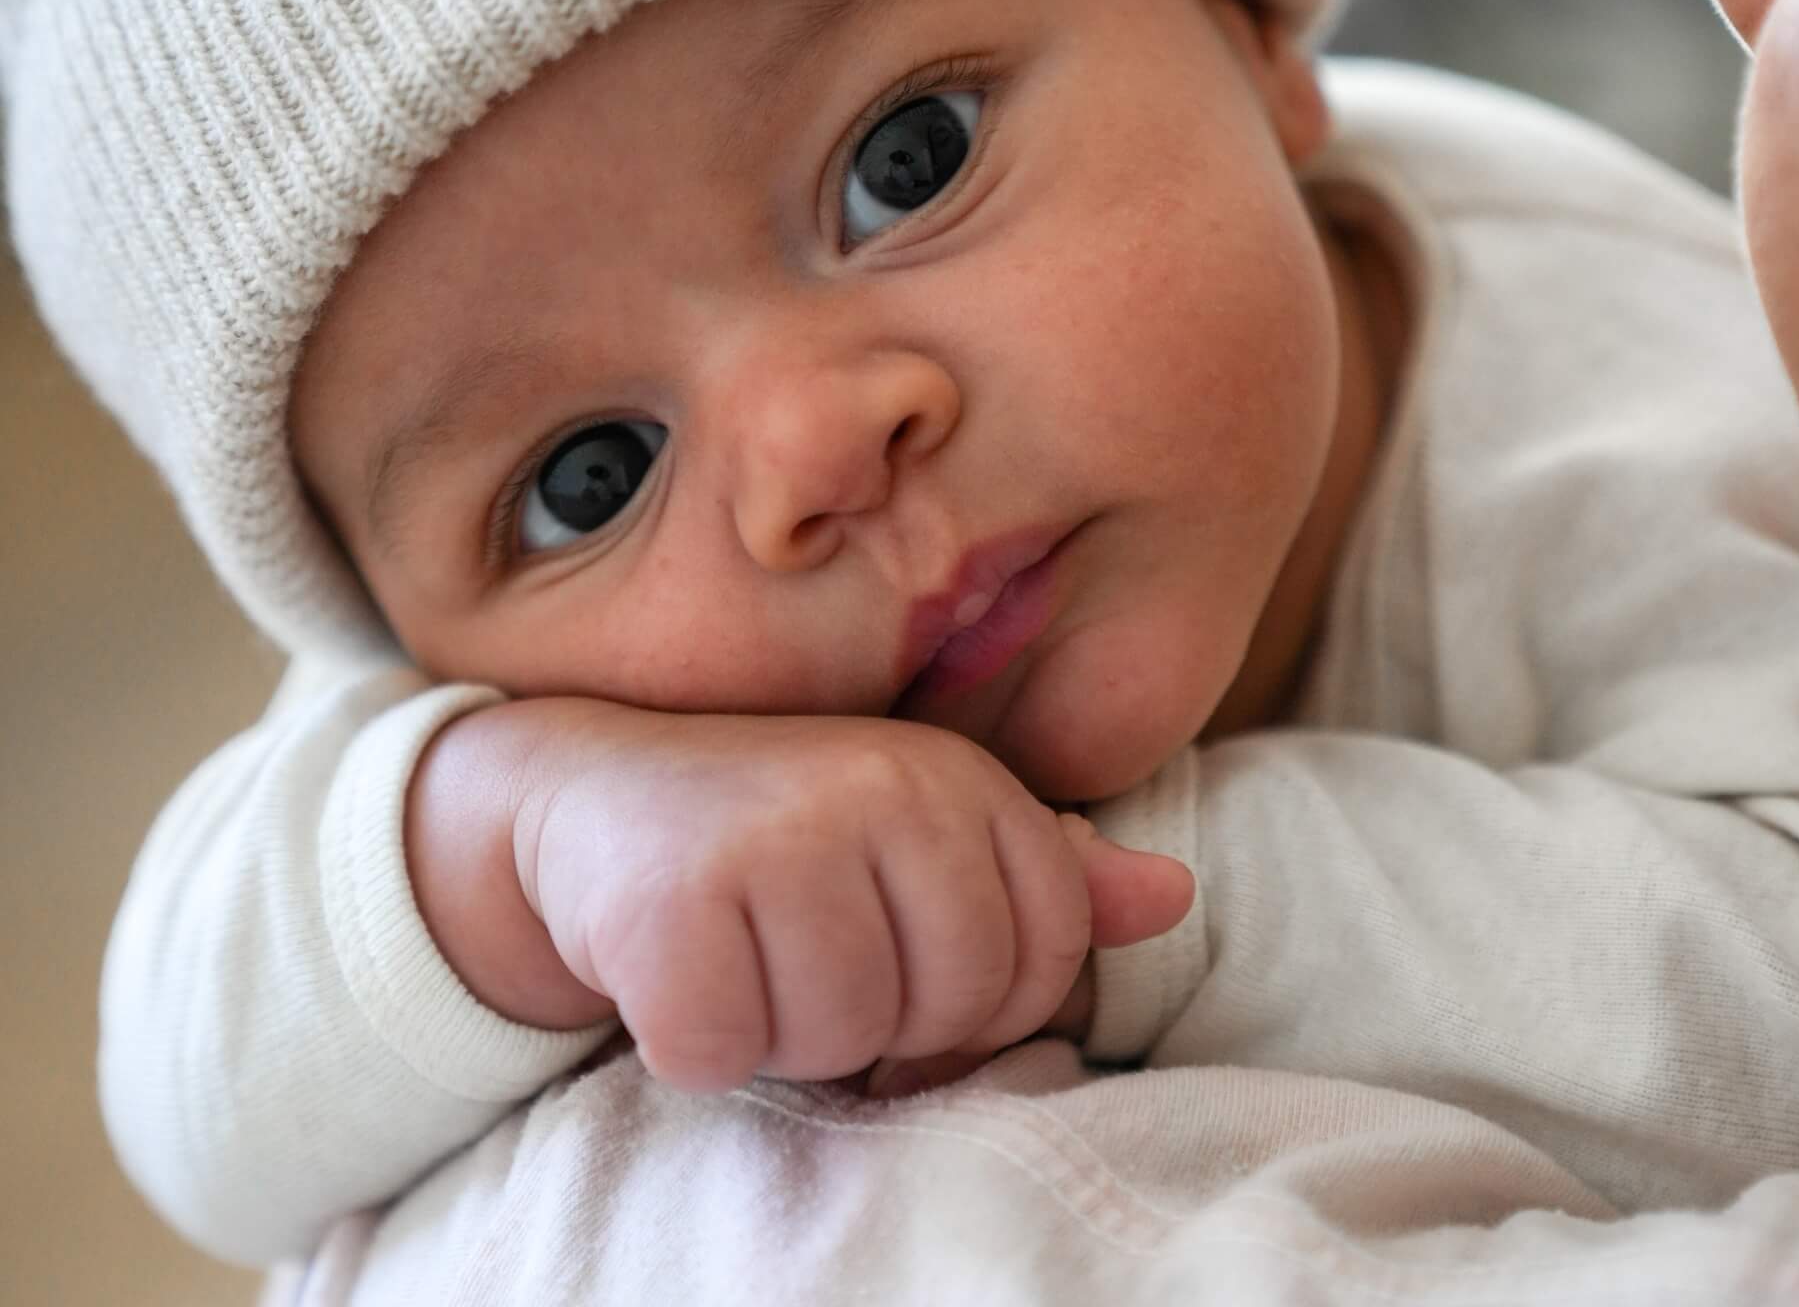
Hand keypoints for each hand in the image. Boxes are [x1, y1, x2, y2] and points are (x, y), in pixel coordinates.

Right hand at [407, 699, 1191, 1092]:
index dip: (978, 999)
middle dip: (880, 1020)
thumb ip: (1046, 873)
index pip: (1047, 959)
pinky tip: (679, 965)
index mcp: (956, 780)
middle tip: (810, 954)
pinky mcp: (672, 904)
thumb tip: (1172, 896)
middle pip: (951, 1007)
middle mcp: (879, 788)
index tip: (901, 957)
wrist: (594, 794)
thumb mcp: (921, 833)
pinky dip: (697, 1040)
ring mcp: (778, 838)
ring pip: (841, 1038)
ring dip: (785, 1030)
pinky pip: (727, 1050)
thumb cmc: (782, 831)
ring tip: (748, 950)